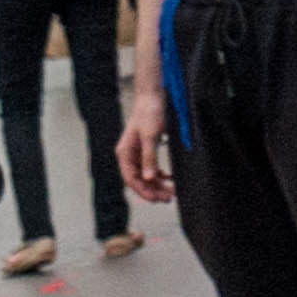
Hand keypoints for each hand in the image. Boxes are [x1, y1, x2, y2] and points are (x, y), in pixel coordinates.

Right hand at [117, 86, 174, 207]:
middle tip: (168, 198)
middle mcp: (129, 156)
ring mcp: (137, 153)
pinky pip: (152, 167)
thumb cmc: (149, 114)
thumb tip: (149, 178)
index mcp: (124, 154)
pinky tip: (170, 179)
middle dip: (153, 190)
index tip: (156, 200)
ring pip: (146, 175)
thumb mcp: (150, 136)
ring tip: (171, 192)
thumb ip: (149, 158)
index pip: (131, 179)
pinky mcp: (146, 149)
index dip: (143, 191)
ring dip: (158, 184)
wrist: (153, 97)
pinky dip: (161, 175)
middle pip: (139, 179)